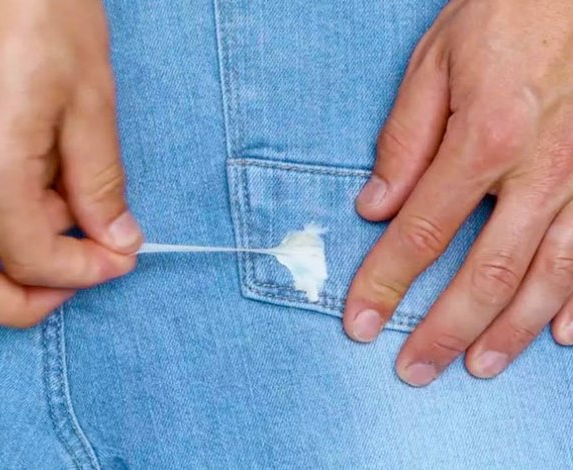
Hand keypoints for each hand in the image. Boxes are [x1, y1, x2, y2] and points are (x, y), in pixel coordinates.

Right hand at [0, 0, 141, 326]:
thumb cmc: (43, 15)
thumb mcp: (91, 105)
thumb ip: (101, 185)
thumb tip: (117, 239)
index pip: (34, 262)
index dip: (86, 273)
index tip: (122, 257)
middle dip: (25, 302)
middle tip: (81, 274)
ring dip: (20, 258)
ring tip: (75, 213)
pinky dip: (7, 226)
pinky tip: (50, 189)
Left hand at [344, 0, 572, 384]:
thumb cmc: (506, 15)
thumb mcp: (436, 62)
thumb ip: (405, 139)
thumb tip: (375, 205)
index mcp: (483, 139)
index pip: (420, 233)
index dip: (385, 283)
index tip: (360, 322)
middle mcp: (539, 172)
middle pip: (485, 273)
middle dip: (444, 330)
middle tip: (414, 369)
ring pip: (547, 277)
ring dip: (509, 332)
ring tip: (475, 366)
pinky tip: (561, 336)